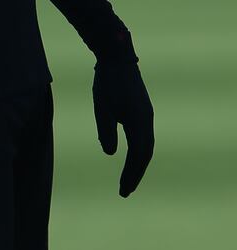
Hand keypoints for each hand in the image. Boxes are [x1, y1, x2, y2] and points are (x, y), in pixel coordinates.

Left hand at [93, 58, 154, 197]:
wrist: (117, 58)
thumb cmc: (107, 82)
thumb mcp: (102, 108)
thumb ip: (106, 131)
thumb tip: (110, 154)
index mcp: (140, 122)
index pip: (138, 155)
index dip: (131, 174)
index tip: (123, 190)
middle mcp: (147, 121)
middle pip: (145, 154)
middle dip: (135, 173)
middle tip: (124, 191)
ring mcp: (146, 115)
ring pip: (145, 146)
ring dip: (137, 164)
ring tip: (127, 179)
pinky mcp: (141, 111)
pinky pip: (143, 137)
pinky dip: (137, 151)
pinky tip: (130, 157)